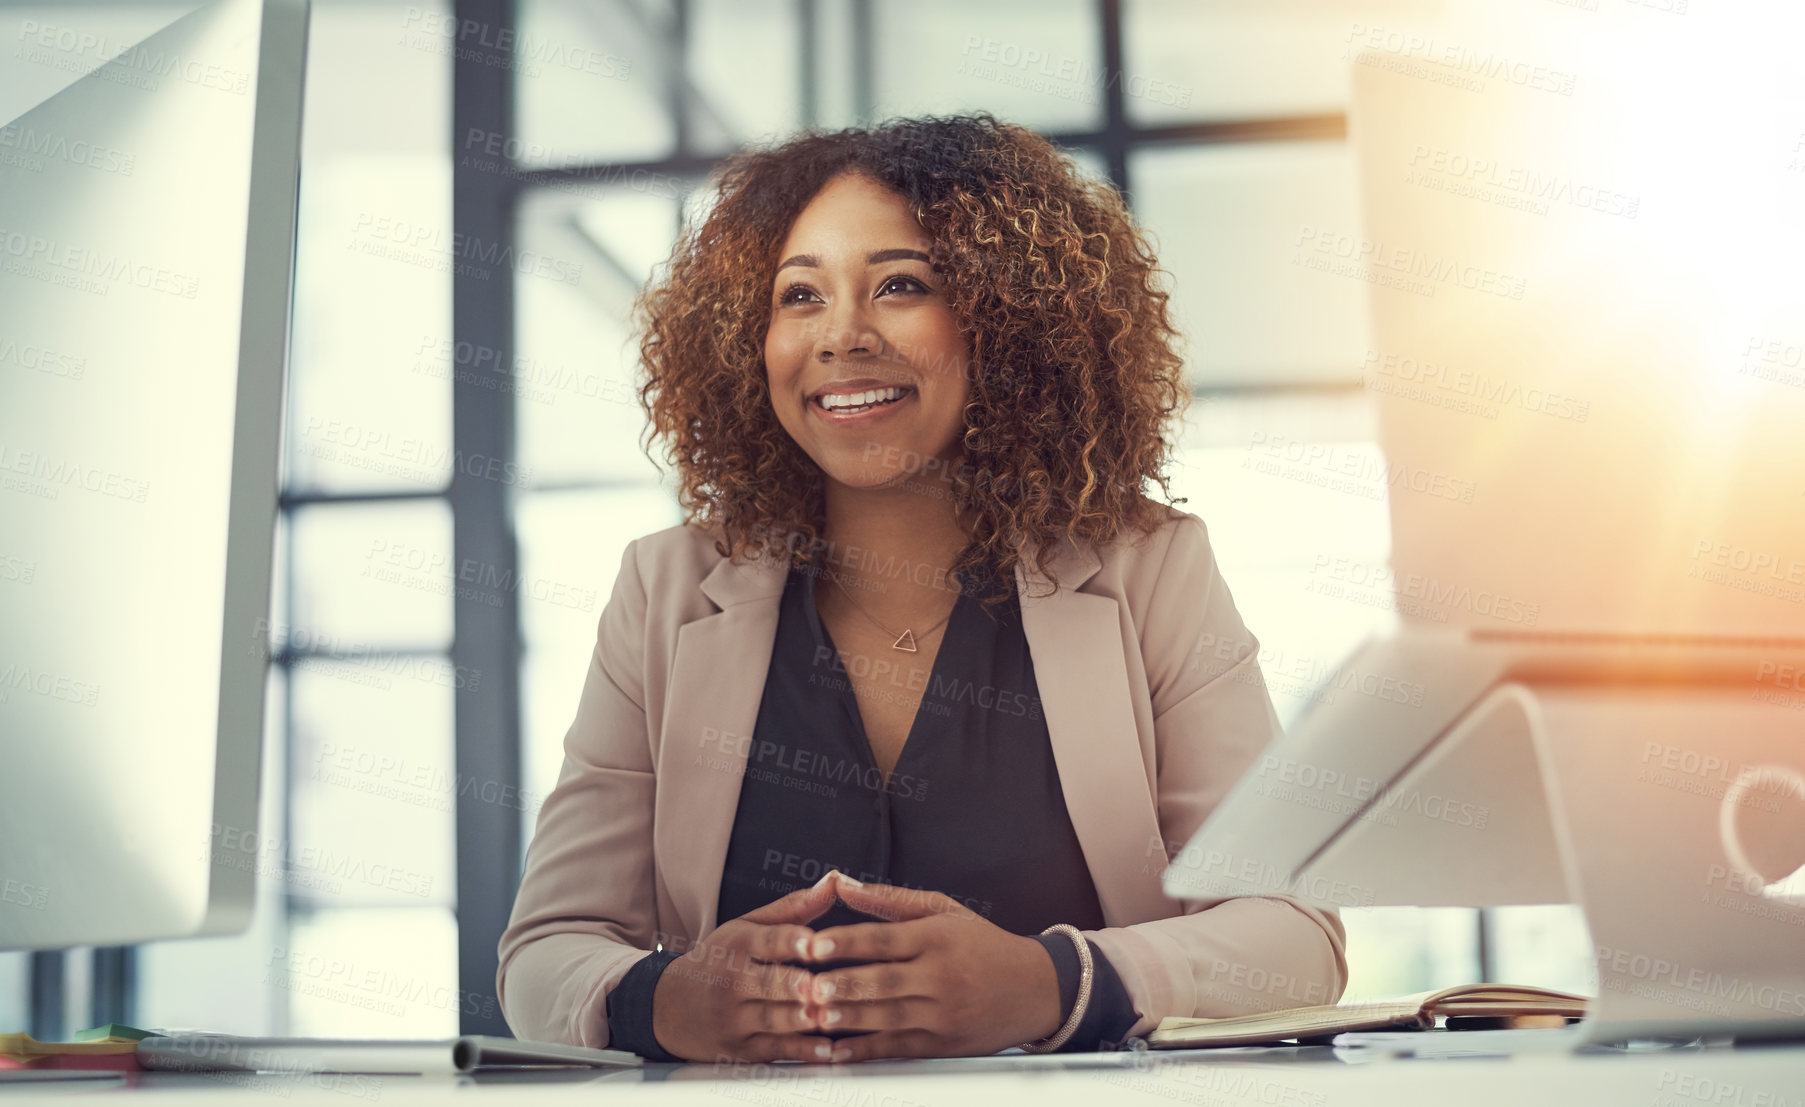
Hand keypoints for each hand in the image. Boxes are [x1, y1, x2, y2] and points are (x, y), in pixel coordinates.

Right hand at [650, 874, 840, 1062]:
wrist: (667, 1007)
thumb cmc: (718, 960)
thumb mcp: (746, 927)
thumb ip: (793, 908)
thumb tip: (835, 882)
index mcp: (738, 945)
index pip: (766, 941)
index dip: (789, 940)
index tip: (811, 941)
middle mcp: (733, 982)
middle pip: (768, 983)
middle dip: (793, 985)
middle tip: (818, 986)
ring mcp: (735, 1018)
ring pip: (771, 1019)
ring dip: (798, 1020)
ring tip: (824, 1018)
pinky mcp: (741, 1049)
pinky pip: (773, 1050)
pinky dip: (800, 1053)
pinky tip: (824, 1052)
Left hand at [793, 876, 1064, 1060]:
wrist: (1036, 988)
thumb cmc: (984, 944)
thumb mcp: (944, 910)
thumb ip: (890, 899)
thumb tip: (844, 884)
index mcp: (937, 937)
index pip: (884, 938)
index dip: (847, 942)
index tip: (814, 945)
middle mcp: (940, 975)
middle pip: (883, 980)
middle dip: (842, 985)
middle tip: (806, 987)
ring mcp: (943, 1012)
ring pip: (888, 1016)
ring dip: (849, 1019)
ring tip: (815, 1017)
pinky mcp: (945, 1042)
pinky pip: (900, 1047)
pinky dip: (868, 1050)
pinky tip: (841, 1051)